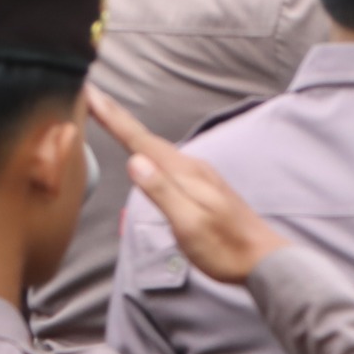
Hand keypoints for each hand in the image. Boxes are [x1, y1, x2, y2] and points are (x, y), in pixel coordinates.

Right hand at [89, 87, 286, 285]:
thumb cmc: (224, 248)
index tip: (90, 94)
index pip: (141, 141)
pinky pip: (165, 159)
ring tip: (109, 116)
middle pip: (146, 138)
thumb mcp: (189, 224)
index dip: (114, 118)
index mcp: (184, 172)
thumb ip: (162, 191)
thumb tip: (134, 160)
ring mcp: (197, 174)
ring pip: (155, 147)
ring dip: (131, 130)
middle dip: (118, 117)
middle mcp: (190, 166)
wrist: (262, 259)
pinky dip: (146, 148)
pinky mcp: (199, 185)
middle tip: (92, 96)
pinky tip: (143, 152)